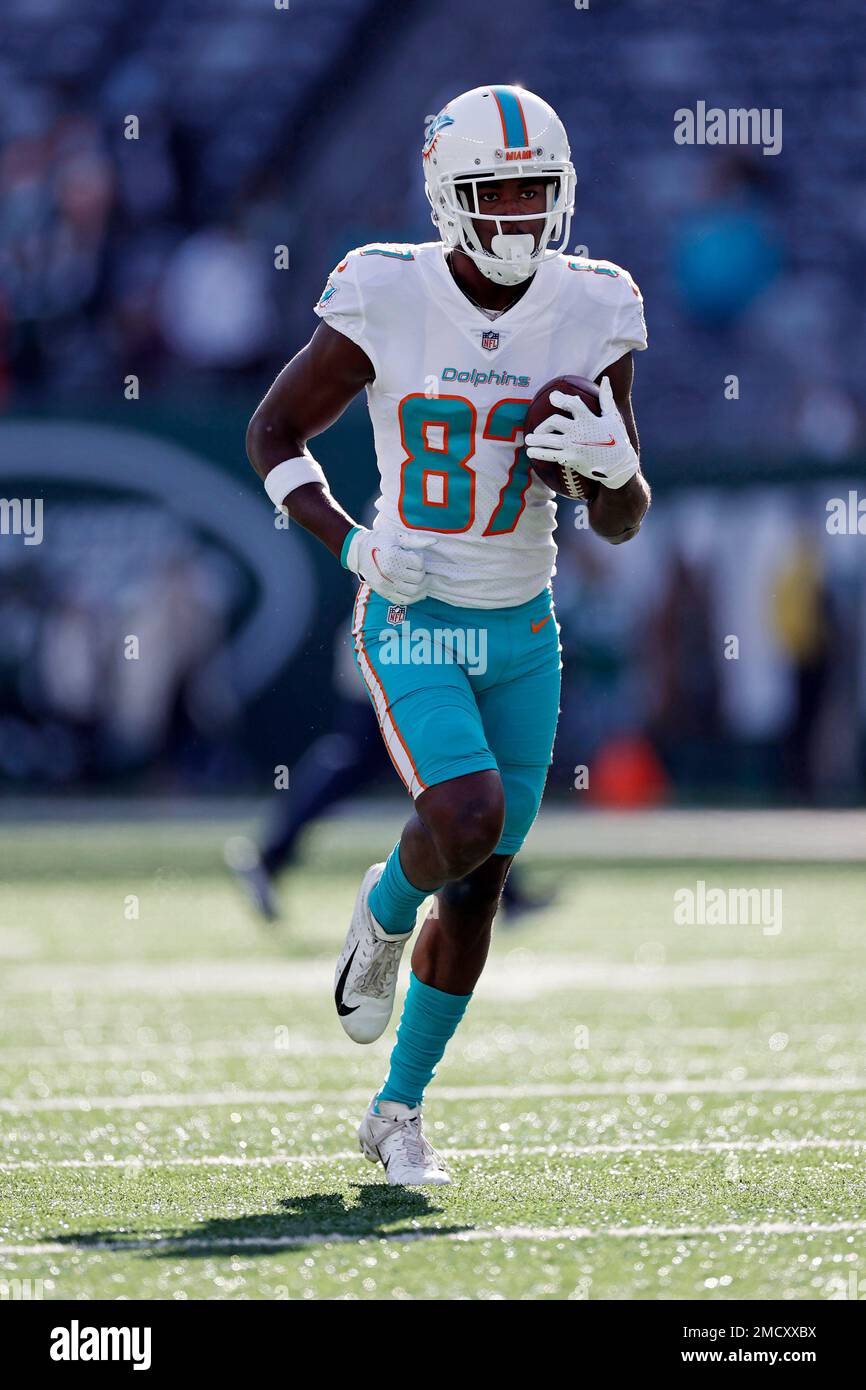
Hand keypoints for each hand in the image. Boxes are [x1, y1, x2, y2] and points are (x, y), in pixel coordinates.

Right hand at [346, 527, 436, 604]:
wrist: (357, 552)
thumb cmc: (378, 541)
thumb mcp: (396, 537)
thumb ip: (416, 540)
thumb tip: (434, 541)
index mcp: (393, 557)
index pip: (419, 563)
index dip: (421, 558)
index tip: (416, 556)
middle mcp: (390, 573)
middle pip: (419, 578)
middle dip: (423, 573)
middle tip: (421, 569)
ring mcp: (387, 585)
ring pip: (414, 591)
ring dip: (423, 587)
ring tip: (423, 581)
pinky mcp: (384, 592)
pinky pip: (404, 600)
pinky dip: (414, 597)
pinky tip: (418, 591)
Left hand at [524, 376, 639, 489]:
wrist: (619, 465)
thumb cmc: (617, 438)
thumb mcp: (613, 417)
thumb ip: (606, 398)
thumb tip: (605, 379)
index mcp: (589, 419)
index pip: (571, 404)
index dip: (560, 398)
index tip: (553, 397)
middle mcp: (579, 431)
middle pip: (553, 421)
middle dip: (544, 424)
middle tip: (539, 429)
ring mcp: (573, 446)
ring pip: (548, 440)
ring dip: (536, 439)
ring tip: (529, 440)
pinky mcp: (571, 459)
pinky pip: (550, 455)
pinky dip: (539, 453)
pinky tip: (531, 453)